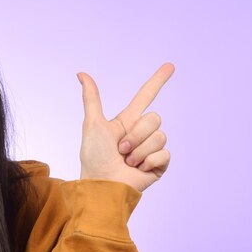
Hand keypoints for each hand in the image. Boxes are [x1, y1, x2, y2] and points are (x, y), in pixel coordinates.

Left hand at [77, 63, 174, 191]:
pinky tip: (138, 169)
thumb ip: (91, 99)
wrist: (102, 185)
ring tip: (127, 161)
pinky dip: (149, 161)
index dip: (157, 80)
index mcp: (128, 121)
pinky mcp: (159, 164)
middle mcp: (142, 133)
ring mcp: (152, 149)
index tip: (170, 66)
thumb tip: (81, 74)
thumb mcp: (93, 124)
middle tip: (121, 149)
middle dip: (136, 135)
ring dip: (139, 150)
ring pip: (159, 136)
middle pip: (154, 118)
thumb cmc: (94, 157)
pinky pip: (164, 153)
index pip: (146, 96)